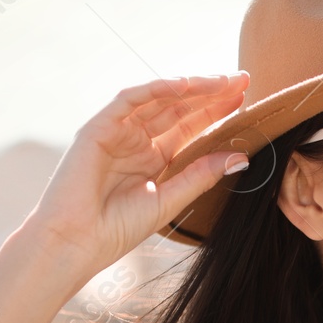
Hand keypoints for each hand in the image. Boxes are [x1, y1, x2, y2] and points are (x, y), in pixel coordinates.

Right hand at [24, 74, 251, 277]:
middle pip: (179, 109)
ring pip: (159, 100)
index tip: (247, 102)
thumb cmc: (117, 229)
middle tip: (244, 80)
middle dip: (211, 94)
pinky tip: (185, 85)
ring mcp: (117, 132)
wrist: (76, 243)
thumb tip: (241, 156)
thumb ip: (202, 176)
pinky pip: (129, 100)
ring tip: (223, 81)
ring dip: (191, 88)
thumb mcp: (170, 200)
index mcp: (153, 158)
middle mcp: (136, 141)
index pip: (190, 128)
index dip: (217, 113)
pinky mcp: (98, 128)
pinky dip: (156, 89)